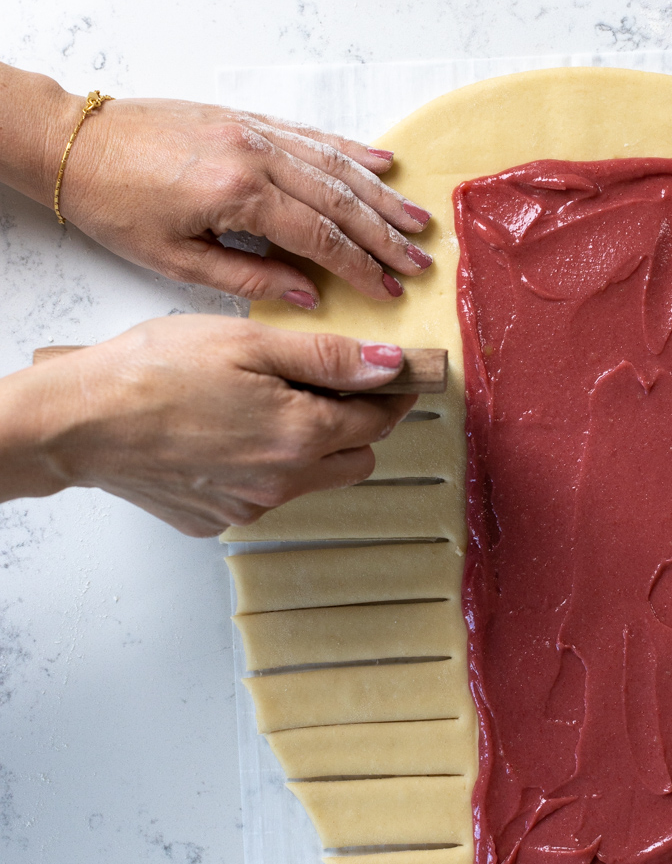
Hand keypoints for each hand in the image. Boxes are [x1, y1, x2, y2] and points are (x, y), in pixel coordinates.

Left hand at [0, 65, 432, 305]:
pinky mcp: (245, 117)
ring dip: (380, 196)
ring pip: (334, 165)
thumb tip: (307, 295)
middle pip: (339, 200)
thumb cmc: (117, 206)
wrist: (76, 143)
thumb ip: (247, 280)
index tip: (389, 292)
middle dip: (385, 236)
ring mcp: (253, 130)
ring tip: (416, 221)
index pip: (319, 237)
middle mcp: (254, 155)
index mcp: (237, 195)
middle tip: (420, 263)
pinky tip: (380, 164)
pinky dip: (349, 150)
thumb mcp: (174, 261)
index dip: (360, 268)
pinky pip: (310, 135)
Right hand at [0, 316, 415, 535]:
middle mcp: (283, 481)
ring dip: (310, 446)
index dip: (392, 392)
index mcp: (300, 434)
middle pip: (356, 459)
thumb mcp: (248, 344)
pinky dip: (261, 465)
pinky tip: (226, 433)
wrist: (80, 422)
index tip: (398, 376)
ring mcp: (250, 506)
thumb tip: (388, 367)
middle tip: (333, 386)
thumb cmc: (153, 373)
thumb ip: (327, 358)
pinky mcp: (217, 519)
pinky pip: (263, 493)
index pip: (377, 418)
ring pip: (310, 479)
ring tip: (266, 403)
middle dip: (357, 424)